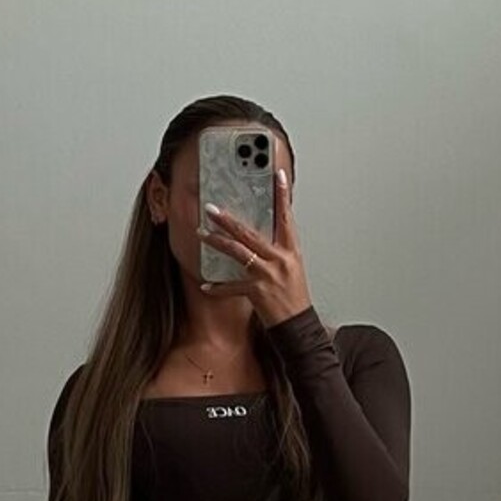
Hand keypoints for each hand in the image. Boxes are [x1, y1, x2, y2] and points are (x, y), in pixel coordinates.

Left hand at [198, 167, 312, 328]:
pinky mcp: (258, 292)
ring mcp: (268, 275)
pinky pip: (232, 286)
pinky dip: (218, 287)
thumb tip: (261, 235)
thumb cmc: (294, 297)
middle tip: (212, 208)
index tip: (278, 175)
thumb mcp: (291, 268)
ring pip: (239, 252)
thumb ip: (277, 250)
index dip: (283, 195)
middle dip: (228, 220)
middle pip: (251, 233)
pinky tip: (206, 285)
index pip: (286, 217)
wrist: (298, 325)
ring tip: (201, 233)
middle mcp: (280, 259)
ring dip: (217, 242)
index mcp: (290, 251)